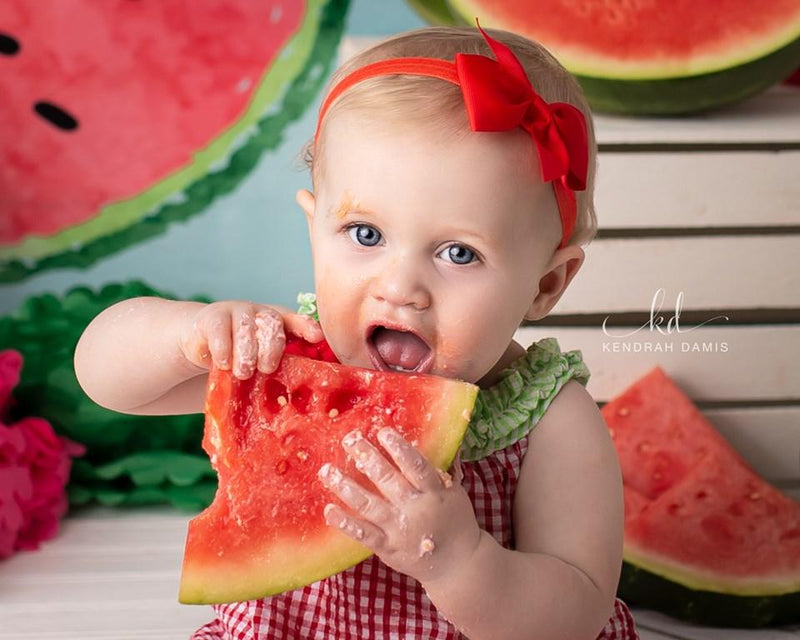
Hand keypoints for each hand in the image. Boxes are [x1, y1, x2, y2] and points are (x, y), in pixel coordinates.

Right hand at [179, 301, 321, 378]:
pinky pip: (220, 329)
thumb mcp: (259, 363)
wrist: (201, 341)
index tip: (317, 337)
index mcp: (278, 324)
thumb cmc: (239, 358)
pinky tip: (223, 363)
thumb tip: (298, 399)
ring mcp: (237, 312)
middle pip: (272, 323)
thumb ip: (276, 372)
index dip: (306, 327)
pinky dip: (222, 348)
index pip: (296, 321)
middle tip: (267, 369)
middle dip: (272, 347)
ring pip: (245, 327)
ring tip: (243, 374)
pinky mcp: (213, 317)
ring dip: (245, 352)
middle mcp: (261, 314)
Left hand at [317, 427, 481, 585]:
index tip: (382, 431)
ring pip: (368, 504)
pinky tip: (328, 510)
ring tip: (326, 470)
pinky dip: (345, 522)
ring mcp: (399, 530)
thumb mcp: (456, 493)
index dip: (399, 448)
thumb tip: (445, 437)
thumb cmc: (456, 521)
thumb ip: (446, 468)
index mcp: (435, 493)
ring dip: (345, 486)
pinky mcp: (387, 548)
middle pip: (387, 480)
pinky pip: (363, 534)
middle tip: (349, 439)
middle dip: (367, 457)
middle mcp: (416, 509)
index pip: (416, 466)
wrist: (458, 565)